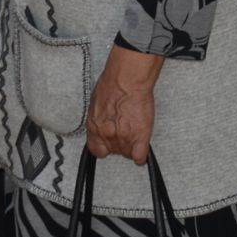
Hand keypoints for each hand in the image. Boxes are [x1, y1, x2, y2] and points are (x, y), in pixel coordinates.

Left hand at [86, 46, 161, 164]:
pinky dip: (141, 154)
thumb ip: (100, 117)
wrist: (127, 80)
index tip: (109, 144)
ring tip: (135, 132)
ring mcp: (123, 138)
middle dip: (120, 144)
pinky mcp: (139, 137)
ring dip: (131, 146)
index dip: (105, 147)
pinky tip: (142, 149)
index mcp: (94, 128)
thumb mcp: (98, 103)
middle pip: (114, 151)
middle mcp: (107, 136)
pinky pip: (140, 156)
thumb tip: (105, 119)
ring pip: (128, 153)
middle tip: (126, 131)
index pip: (97, 150)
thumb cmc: (112, 84)